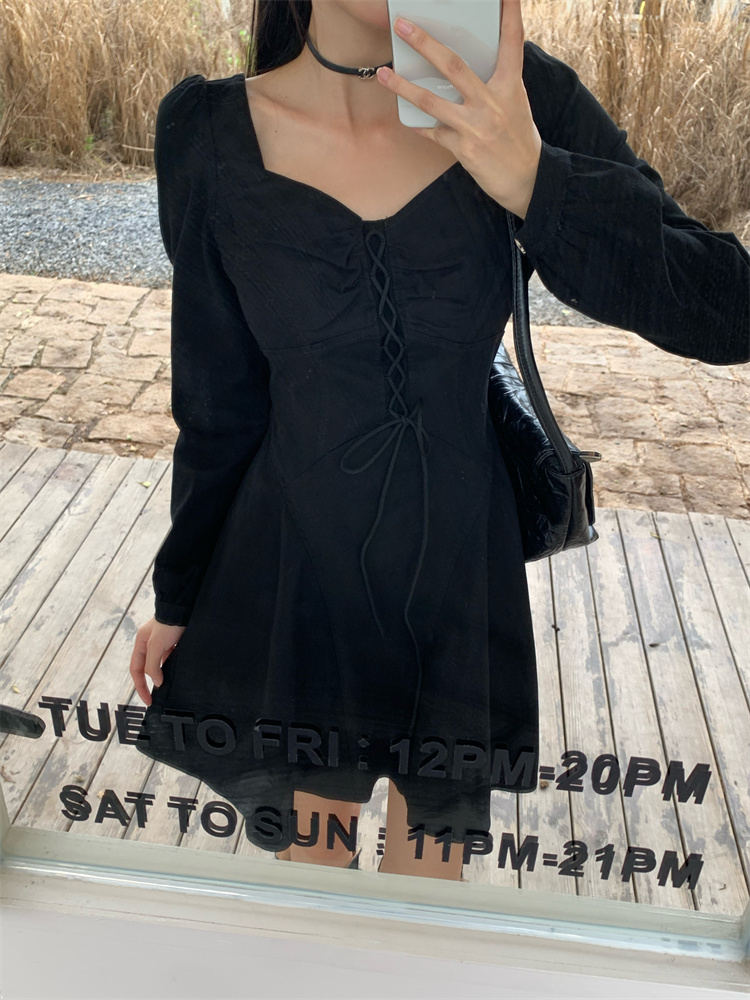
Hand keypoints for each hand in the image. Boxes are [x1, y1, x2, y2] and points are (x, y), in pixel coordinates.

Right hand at [130, 617, 184, 705]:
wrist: (185, 609)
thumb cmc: (168, 623)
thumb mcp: (156, 645)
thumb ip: (152, 664)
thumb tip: (156, 682)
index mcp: (141, 643)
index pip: (136, 670)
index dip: (140, 686)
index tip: (148, 700)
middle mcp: (150, 644)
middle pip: (147, 668)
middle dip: (150, 683)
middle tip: (156, 698)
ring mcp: (163, 644)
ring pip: (160, 665)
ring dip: (163, 676)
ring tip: (169, 689)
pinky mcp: (175, 643)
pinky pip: (171, 659)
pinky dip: (173, 667)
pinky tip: (178, 674)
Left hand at [376, 0, 541, 219]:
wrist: (527, 179)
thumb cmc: (518, 138)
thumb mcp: (514, 103)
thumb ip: (494, 84)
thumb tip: (462, 69)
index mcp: (509, 86)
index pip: (511, 42)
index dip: (510, 14)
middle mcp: (492, 102)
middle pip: (453, 65)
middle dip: (425, 43)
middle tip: (402, 25)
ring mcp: (476, 126)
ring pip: (432, 101)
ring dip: (404, 87)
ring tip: (384, 74)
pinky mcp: (464, 149)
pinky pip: (434, 133)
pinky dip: (422, 126)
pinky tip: (409, 119)